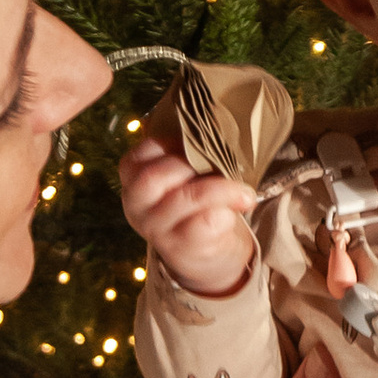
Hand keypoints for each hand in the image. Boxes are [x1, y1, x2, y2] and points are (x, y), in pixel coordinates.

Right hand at [120, 135, 255, 297]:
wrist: (204, 253)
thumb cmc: (195, 202)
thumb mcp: (183, 175)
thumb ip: (190, 154)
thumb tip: (222, 125)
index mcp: (133, 178)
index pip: (143, 152)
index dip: (175, 143)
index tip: (203, 143)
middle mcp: (136, 204)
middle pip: (153, 177)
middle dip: (192, 165)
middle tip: (224, 165)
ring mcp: (156, 229)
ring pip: (182, 200)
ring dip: (221, 190)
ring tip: (245, 191)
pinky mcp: (180, 249)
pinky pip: (203, 225)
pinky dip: (225, 213)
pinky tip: (239, 209)